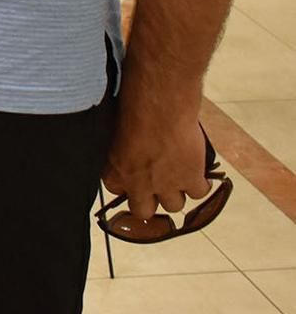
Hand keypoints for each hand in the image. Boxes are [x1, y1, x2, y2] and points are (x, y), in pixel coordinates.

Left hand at [103, 94, 210, 223]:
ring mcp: (167, 184)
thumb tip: (123, 147)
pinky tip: (197, 171)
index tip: (131, 174)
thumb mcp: (113, 129)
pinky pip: (199, 193)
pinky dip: (200, 183)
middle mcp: (140, 183)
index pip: (115, 190)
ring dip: (175, 192)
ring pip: (174, 206)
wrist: (159, 101)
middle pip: (143, 212)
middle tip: (154, 186)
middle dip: (148, 201)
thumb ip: (118, 147)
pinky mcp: (191, 178)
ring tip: (176, 176)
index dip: (125, 183)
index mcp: (116, 170)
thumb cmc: (131, 106)